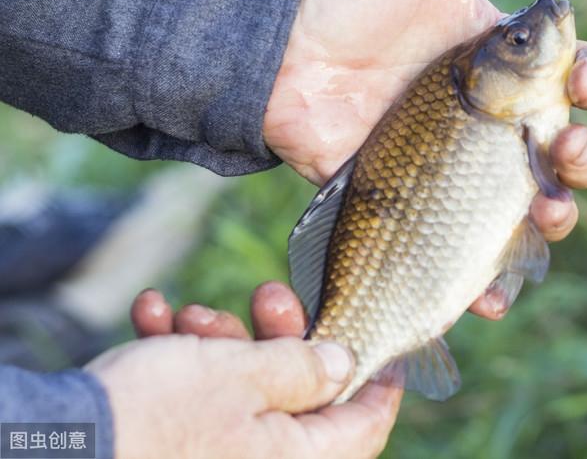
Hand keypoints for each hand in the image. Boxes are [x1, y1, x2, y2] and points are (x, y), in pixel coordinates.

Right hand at [92, 283, 399, 458]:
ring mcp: (216, 454)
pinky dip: (179, 356)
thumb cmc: (157, 414)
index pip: (363, 426)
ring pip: (243, 387)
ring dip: (220, 339)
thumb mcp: (244, 375)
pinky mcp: (174, 443)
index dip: (377, 379)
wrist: (58, 443)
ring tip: (190, 312)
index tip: (375, 337)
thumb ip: (302, 368)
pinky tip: (153, 314)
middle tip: (267, 295)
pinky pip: (195, 397)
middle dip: (279, 335)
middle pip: (299, 394)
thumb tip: (345, 366)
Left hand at [264, 0, 586, 318]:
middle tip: (568, 157)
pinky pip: (459, 247)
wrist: (273, 43)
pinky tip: (491, 292)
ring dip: (551, 221)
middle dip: (584, 160)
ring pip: (523, 205)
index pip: (572, 78)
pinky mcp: (413, 204)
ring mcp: (452, 165)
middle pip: (561, 150)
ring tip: (547, 221)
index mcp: (502, 59)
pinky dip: (482, 276)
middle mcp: (487, 116)